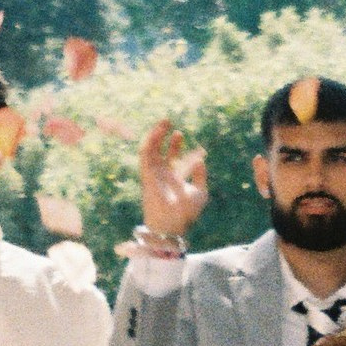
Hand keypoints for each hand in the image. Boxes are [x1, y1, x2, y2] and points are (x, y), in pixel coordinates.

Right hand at [138, 118, 208, 239]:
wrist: (172, 223)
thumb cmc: (187, 212)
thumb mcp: (200, 192)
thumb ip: (200, 176)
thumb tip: (201, 160)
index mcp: (174, 179)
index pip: (174, 158)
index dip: (178, 146)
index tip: (187, 139)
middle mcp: (162, 175)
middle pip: (161, 151)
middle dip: (166, 137)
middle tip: (172, 124)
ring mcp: (153, 173)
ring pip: (151, 149)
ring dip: (156, 134)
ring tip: (164, 121)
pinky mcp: (146, 173)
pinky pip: (145, 153)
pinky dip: (150, 140)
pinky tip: (157, 131)